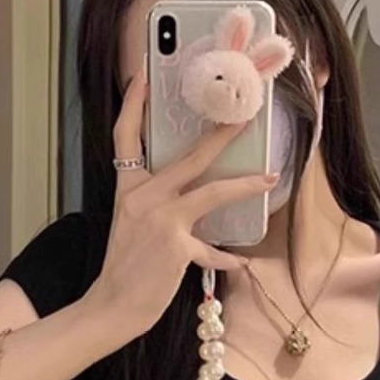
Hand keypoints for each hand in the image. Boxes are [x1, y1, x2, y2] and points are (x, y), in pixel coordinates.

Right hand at [87, 62, 277, 338]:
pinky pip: (212, 249)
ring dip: (243, 184)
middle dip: (220, 134)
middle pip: (188, 156)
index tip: (143, 73)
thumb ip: (156, 202)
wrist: (112, 306)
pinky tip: (240, 262)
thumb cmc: (125, 269)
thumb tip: (189, 191)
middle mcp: (143, 197)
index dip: (134, 102)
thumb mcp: (132, 224)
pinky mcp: (176, 246)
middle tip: (243, 115)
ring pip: (210, 192)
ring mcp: (160, 220)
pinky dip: (226, 258)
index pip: (126, 135)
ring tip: (267, 177)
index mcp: (128, 188)